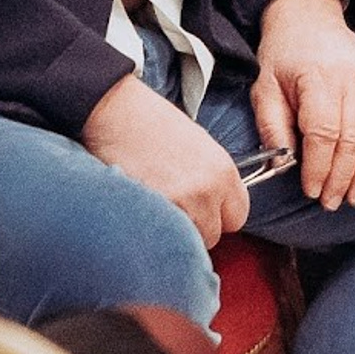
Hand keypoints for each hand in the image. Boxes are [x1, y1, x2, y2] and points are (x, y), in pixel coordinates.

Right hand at [82, 72, 248, 244]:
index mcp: (224, 172)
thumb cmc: (153, 123)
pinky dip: (153, 230)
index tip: (205, 210)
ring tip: (157, 207)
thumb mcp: (199, 146)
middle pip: (213, 234)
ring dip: (174, 232)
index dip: (219, 216)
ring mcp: (179, 204)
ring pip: (186, 241)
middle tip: (176, 207)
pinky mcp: (151, 214)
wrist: (116, 112)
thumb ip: (213, 178)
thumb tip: (214, 204)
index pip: (238, 217)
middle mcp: (207, 191)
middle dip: (196, 227)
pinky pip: (160, 238)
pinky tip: (143, 210)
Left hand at [253, 0, 354, 208]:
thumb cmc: (284, 57)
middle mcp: (354, 78)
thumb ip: (272, 126)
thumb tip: (284, 165)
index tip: (310, 190)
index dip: (318, 167)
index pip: (323, 132)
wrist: (310, 19)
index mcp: (319, 77)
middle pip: (352, 139)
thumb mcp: (264, 88)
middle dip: (342, 178)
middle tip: (331, 202)